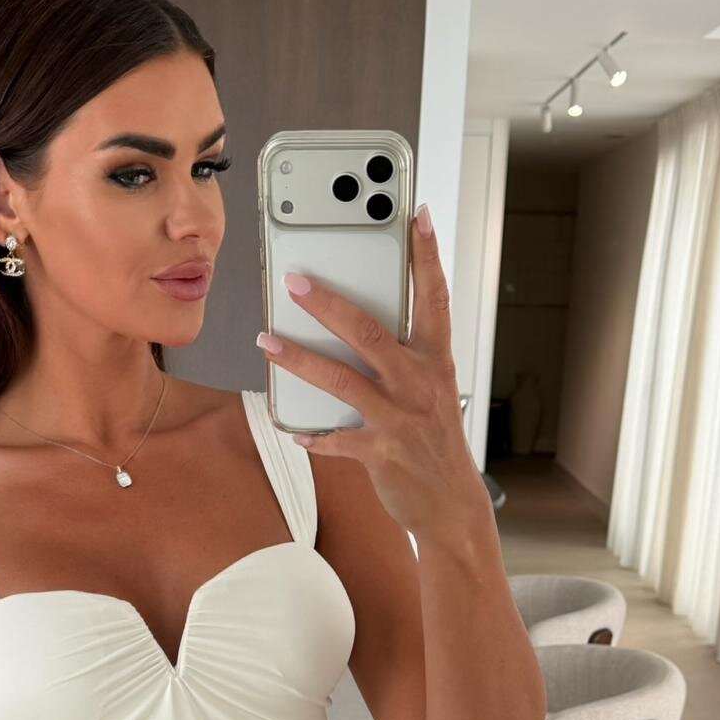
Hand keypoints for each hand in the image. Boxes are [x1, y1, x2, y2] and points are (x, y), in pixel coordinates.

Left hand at [257, 205, 486, 535]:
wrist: (452, 504)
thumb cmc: (436, 442)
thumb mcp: (433, 392)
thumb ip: (404, 357)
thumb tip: (360, 325)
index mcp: (435, 361)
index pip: (434, 298)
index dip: (426, 256)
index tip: (416, 215)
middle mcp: (419, 384)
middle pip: (370, 333)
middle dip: (329, 304)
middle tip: (294, 280)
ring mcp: (399, 418)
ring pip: (342, 379)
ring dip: (299, 359)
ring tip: (267, 342)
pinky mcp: (381, 453)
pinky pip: (336, 439)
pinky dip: (313, 434)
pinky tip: (293, 429)